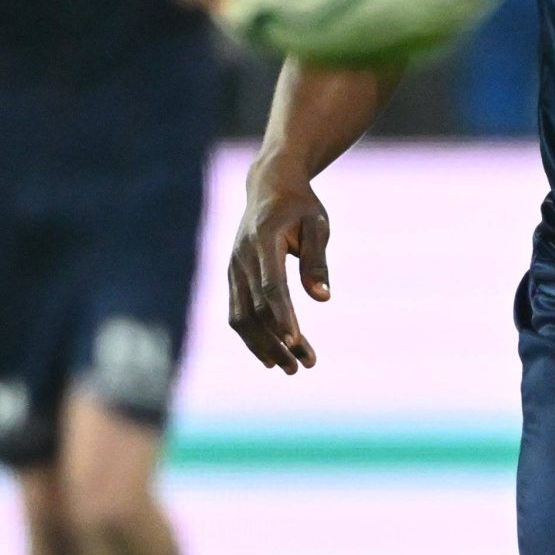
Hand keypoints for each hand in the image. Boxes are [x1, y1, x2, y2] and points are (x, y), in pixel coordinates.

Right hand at [227, 157, 330, 373]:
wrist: (269, 186)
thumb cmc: (300, 205)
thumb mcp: (317, 225)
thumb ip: (316, 260)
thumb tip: (322, 298)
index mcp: (264, 240)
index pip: (272, 286)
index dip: (283, 316)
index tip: (297, 342)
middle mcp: (242, 257)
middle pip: (256, 309)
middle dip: (279, 341)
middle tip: (304, 365)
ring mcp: (233, 268)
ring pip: (241, 317)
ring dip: (264, 346)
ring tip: (290, 368)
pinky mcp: (232, 276)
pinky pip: (237, 312)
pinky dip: (252, 336)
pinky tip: (270, 354)